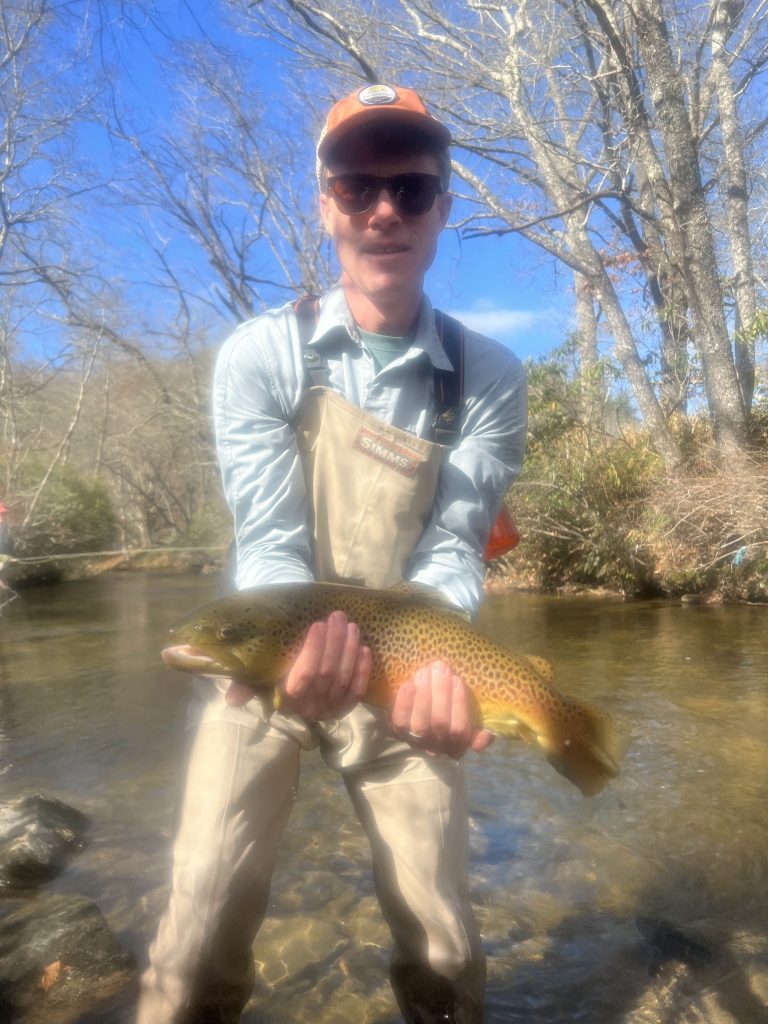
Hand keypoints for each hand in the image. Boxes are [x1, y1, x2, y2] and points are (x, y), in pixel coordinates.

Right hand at [225, 610, 370, 719]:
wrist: (291, 678)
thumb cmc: (273, 669)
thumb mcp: (257, 677)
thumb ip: (245, 684)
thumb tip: (231, 698)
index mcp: (287, 700)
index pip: (303, 677)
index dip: (313, 651)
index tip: (318, 624)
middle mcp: (309, 709)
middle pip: (326, 674)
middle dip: (335, 642)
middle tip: (338, 616)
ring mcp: (329, 709)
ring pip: (343, 679)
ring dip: (349, 650)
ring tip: (351, 625)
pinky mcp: (345, 707)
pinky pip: (357, 690)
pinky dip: (362, 670)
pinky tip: (364, 648)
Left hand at [390, 659, 494, 758]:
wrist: (426, 703)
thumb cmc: (453, 707)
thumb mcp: (471, 716)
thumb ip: (479, 727)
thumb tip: (482, 740)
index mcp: (457, 746)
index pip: (461, 730)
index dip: (459, 705)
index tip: (457, 680)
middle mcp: (436, 747)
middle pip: (440, 724)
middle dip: (441, 693)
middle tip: (441, 668)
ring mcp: (416, 741)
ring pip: (420, 724)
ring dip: (424, 696)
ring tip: (425, 672)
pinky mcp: (399, 731)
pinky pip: (400, 721)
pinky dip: (405, 703)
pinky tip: (409, 685)